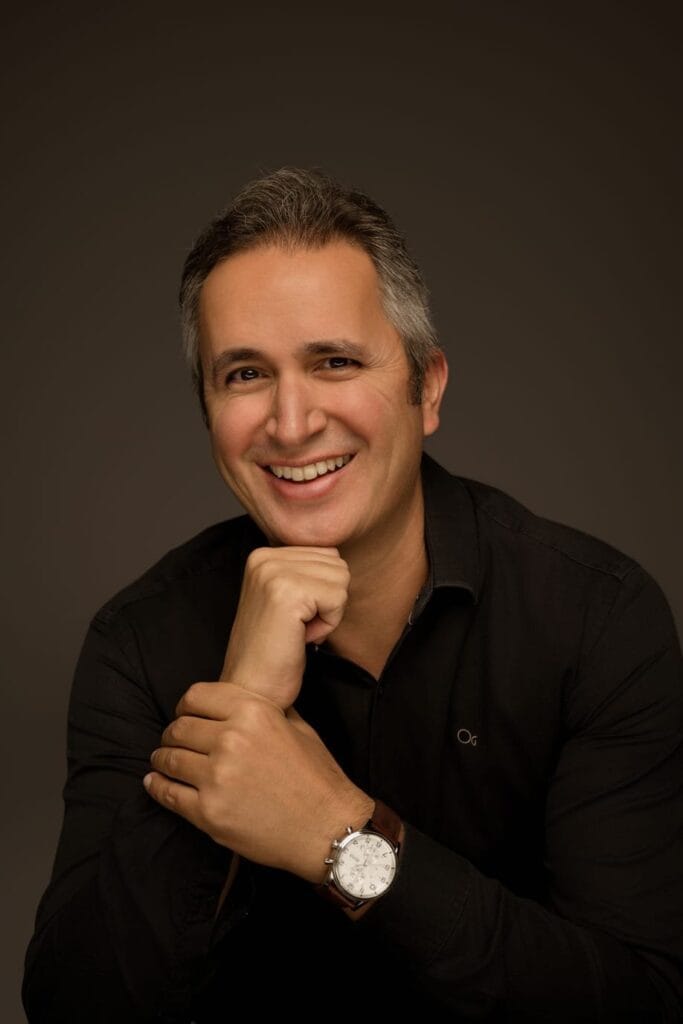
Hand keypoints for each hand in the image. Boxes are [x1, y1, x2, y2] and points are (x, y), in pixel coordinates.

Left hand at [143, 681, 373, 882]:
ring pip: (169, 759)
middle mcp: (231, 739)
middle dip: (172, 734)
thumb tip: (242, 701)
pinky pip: (169, 794)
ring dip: (162, 759)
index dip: (185, 706)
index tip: (184, 715)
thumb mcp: (298, 727)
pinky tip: (155, 783)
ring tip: (162, 761)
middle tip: (172, 741)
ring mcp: (217, 778)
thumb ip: (267, 709)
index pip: (196, 697)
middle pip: (179, 728)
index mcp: (253, 712)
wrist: (328, 828)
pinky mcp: (208, 813)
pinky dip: (157, 787)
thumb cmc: (317, 777)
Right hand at [220, 546, 349, 708]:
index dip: (322, 591)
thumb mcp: (285, 598)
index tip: (294, 616)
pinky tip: (300, 637)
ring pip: (341, 579)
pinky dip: (327, 625)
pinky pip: (338, 599)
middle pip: (337, 564)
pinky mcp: (286, 593)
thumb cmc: (273, 651)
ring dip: (328, 613)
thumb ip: (306, 571)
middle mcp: (264, 557)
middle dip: (327, 601)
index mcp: (262, 554)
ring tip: (296, 631)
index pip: (327, 553)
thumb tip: (339, 557)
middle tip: (295, 627)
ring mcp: (273, 572)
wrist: (251, 690)